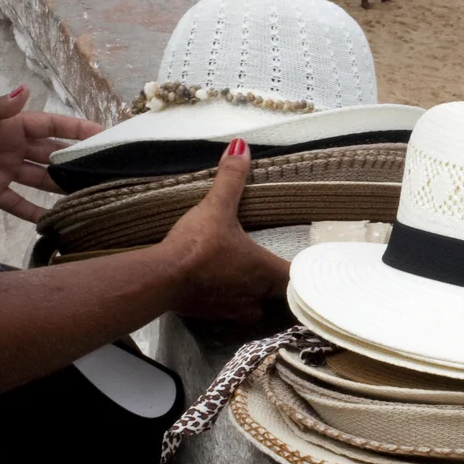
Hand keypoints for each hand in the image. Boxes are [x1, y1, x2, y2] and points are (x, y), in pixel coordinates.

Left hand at [0, 87, 100, 222]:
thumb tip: (26, 91)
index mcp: (8, 124)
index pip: (50, 126)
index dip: (77, 130)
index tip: (105, 134)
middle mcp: (11, 146)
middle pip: (51, 154)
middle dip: (76, 161)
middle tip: (105, 172)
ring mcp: (2, 169)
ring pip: (39, 179)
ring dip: (60, 187)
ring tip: (87, 197)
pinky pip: (16, 203)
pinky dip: (32, 212)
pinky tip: (52, 221)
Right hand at [158, 141, 288, 320]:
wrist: (161, 278)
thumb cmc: (197, 244)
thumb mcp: (216, 207)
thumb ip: (231, 178)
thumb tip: (242, 146)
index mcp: (265, 271)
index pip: (298, 279)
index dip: (302, 274)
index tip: (302, 266)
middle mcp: (254, 297)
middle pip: (277, 297)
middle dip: (275, 285)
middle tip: (270, 269)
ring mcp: (231, 312)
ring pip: (253, 310)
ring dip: (251, 296)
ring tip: (244, 281)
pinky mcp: (209, 317)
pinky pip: (227, 315)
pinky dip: (225, 302)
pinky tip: (214, 290)